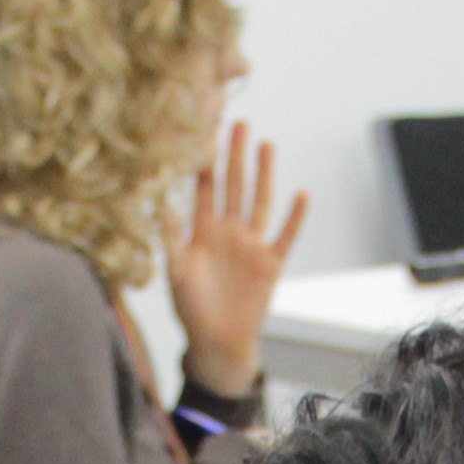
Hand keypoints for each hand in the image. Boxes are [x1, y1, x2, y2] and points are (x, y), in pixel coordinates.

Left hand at [162, 120, 307, 399]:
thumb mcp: (174, 270)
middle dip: (235, 153)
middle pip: (234, 184)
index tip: (204, 125)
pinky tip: (302, 194)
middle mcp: (228, 231)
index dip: (204, 157)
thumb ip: (171, 237)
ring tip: (267, 145)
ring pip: (259, 202)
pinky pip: (285, 237)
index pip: (204, 185)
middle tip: (238, 121)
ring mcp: (251, 246)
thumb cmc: (190, 309)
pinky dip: (294, 218)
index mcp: (202, 229)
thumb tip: (161, 203)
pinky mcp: (270, 266)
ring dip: (264, 175)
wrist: (217, 342)